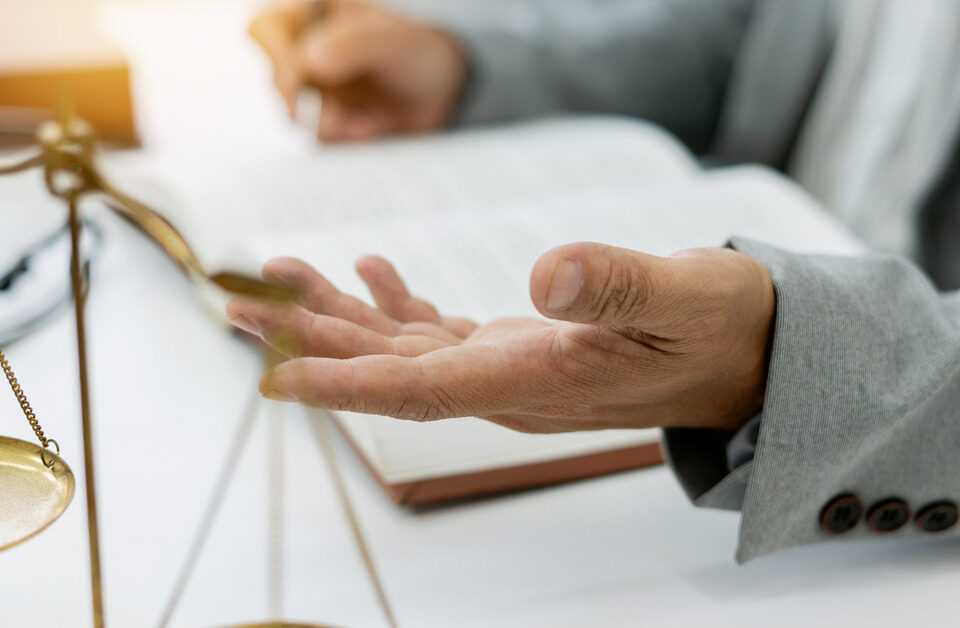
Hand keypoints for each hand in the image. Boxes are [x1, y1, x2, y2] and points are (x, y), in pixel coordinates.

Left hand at [226, 243, 774, 432]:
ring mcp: (510, 367)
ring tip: (282, 276)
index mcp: (536, 379)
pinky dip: (398, 304)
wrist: (748, 353)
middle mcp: (508, 383)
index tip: (270, 376)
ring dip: (340, 316)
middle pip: (388, 370)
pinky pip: (442, 333)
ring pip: (404, 349)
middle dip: (307, 343)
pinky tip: (374, 272)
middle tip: (235, 309)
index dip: (341, 383)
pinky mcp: (520, 347)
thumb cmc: (721, 328)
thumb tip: (544, 278)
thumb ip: (615, 288)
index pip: (419, 391)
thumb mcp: (681, 295)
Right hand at [249, 0, 466, 141]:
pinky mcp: (327, 120)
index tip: (307, 79)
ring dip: (331, 125)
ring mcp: (314, 87)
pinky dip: (345, 140)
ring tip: (369, 122)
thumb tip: (311, 60)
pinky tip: (372, 128)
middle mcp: (306, 50)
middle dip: (309, 104)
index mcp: (313, 14)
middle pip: (277, 79)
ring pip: (294, 114)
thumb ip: (354, 45)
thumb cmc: (420, 52)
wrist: (445, 92)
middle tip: (341, 118)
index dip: (280, 57)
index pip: (266, 30)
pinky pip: (319, 139)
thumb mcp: (395, 43)